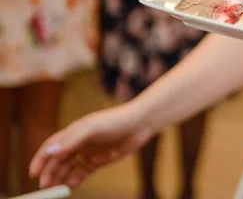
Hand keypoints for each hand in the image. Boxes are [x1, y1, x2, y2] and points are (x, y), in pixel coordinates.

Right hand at [30, 105, 154, 187]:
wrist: (140, 123)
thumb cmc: (115, 121)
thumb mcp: (92, 129)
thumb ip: (70, 141)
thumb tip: (49, 152)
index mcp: (73, 132)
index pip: (51, 146)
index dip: (40, 159)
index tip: (33, 173)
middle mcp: (79, 141)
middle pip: (58, 159)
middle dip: (49, 173)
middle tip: (44, 187)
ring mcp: (89, 151)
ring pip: (69, 167)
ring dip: (61, 177)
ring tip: (55, 190)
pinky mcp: (100, 159)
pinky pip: (84, 171)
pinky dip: (76, 179)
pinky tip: (71, 186)